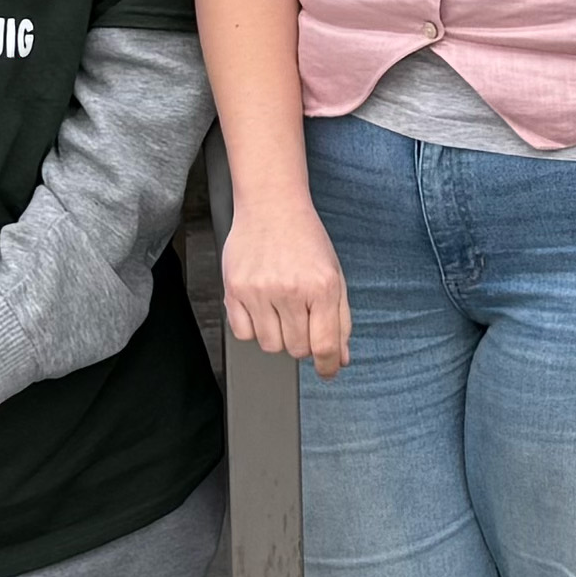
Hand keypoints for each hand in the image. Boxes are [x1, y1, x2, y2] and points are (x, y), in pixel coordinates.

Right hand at [222, 201, 351, 372]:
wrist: (272, 206)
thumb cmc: (306, 239)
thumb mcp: (335, 276)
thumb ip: (341, 319)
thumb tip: (341, 358)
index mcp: (322, 286)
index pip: (325, 345)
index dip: (329, 365)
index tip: (328, 371)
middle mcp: (290, 290)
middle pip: (297, 349)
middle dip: (303, 342)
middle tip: (302, 318)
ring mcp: (259, 290)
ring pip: (270, 345)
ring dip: (278, 336)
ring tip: (281, 309)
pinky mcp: (234, 289)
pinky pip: (243, 333)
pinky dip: (253, 328)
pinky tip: (261, 307)